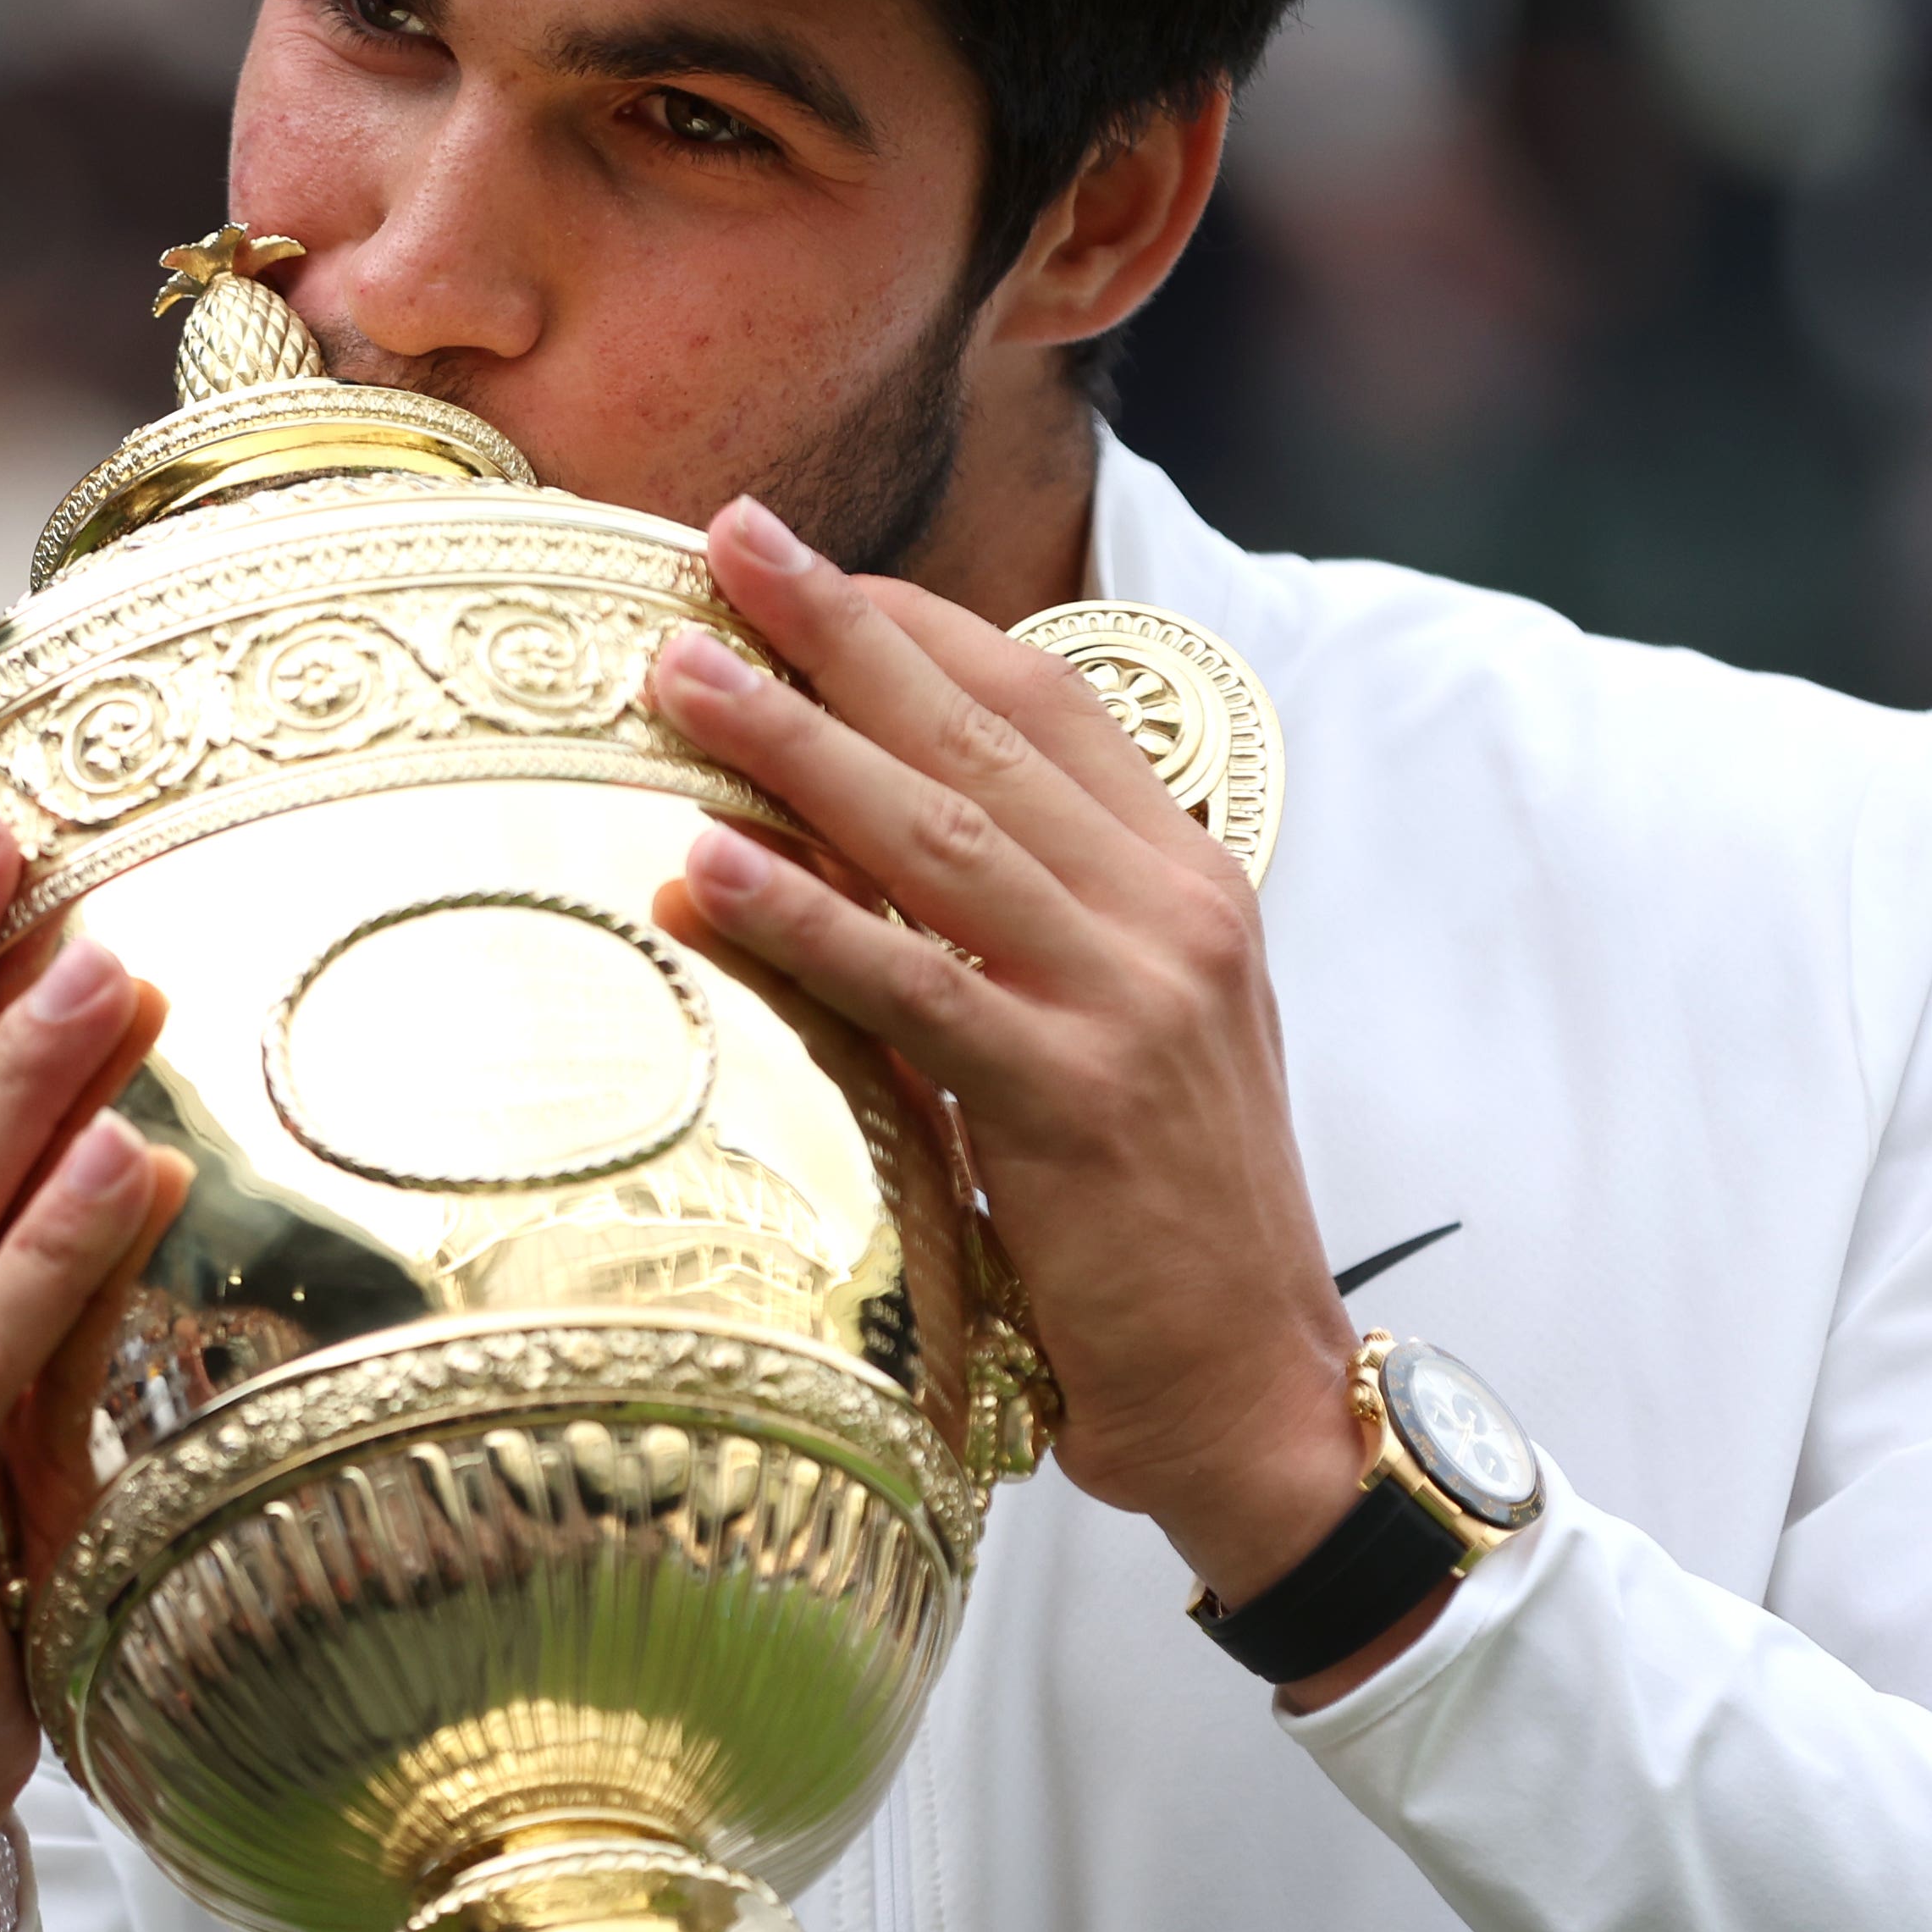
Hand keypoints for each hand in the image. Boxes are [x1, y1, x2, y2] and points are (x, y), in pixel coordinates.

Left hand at [648, 499, 1428, 1695]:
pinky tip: (701, 867)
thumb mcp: (1107, 1040)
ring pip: (934, 836)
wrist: (1254, 1391)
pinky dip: (800, 919)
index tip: (805, 571)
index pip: (1045, 703)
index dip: (920, 626)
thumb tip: (831, 842)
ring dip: (792, 745)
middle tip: (727, 540)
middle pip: (980, 735)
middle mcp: (1167, 917)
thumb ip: (1005, 936)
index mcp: (1184, 884)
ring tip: (677, 672)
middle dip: (842, 629)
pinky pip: (911, 987)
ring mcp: (1127, 1004)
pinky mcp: (1072, 1102)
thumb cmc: (1157, 1226)